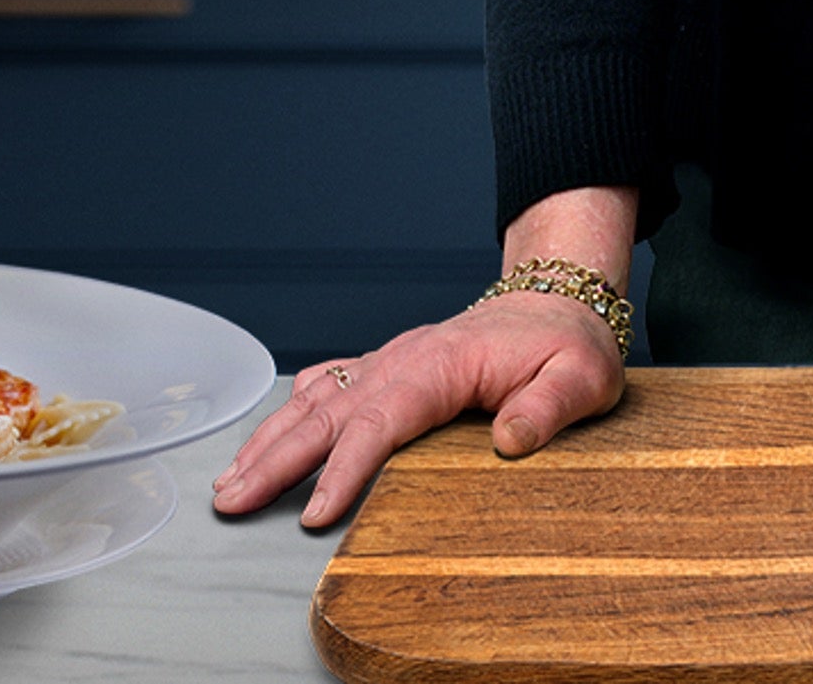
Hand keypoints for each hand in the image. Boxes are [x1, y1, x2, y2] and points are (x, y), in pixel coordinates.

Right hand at [210, 293, 623, 528]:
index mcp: (446, 363)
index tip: (315, 512)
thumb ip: (549, 407)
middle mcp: (407, 357)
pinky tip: (269, 434)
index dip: (345, 468)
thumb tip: (512, 440)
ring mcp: (393, 358)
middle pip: (331, 411)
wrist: (558, 299)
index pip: (382, 419)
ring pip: (320, 397)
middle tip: (232, 501)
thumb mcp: (582, 375)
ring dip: (272, 438)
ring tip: (230, 480)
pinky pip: (332, 382)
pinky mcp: (391, 365)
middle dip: (277, 458)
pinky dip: (293, 410)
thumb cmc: (569, 343)